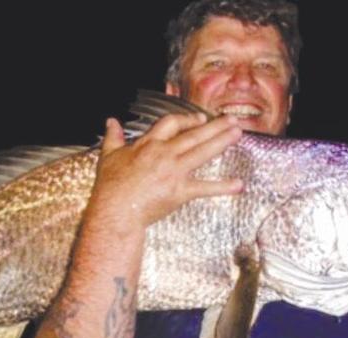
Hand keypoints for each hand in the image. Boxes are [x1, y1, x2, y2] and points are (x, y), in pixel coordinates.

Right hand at [88, 113, 242, 232]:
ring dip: (222, 141)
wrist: (116, 210)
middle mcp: (165, 154)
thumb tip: (111, 122)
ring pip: (203, 152)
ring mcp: (175, 171)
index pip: (172, 123)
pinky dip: (223, 187)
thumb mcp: (108, 156)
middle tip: (231, 120)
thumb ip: (113, 137)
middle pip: (194, 134)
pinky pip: (205, 187)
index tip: (200, 118)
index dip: (188, 119)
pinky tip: (238, 185)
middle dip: (215, 126)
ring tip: (238, 134)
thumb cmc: (111, 186)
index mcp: (149, 144)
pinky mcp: (180, 191)